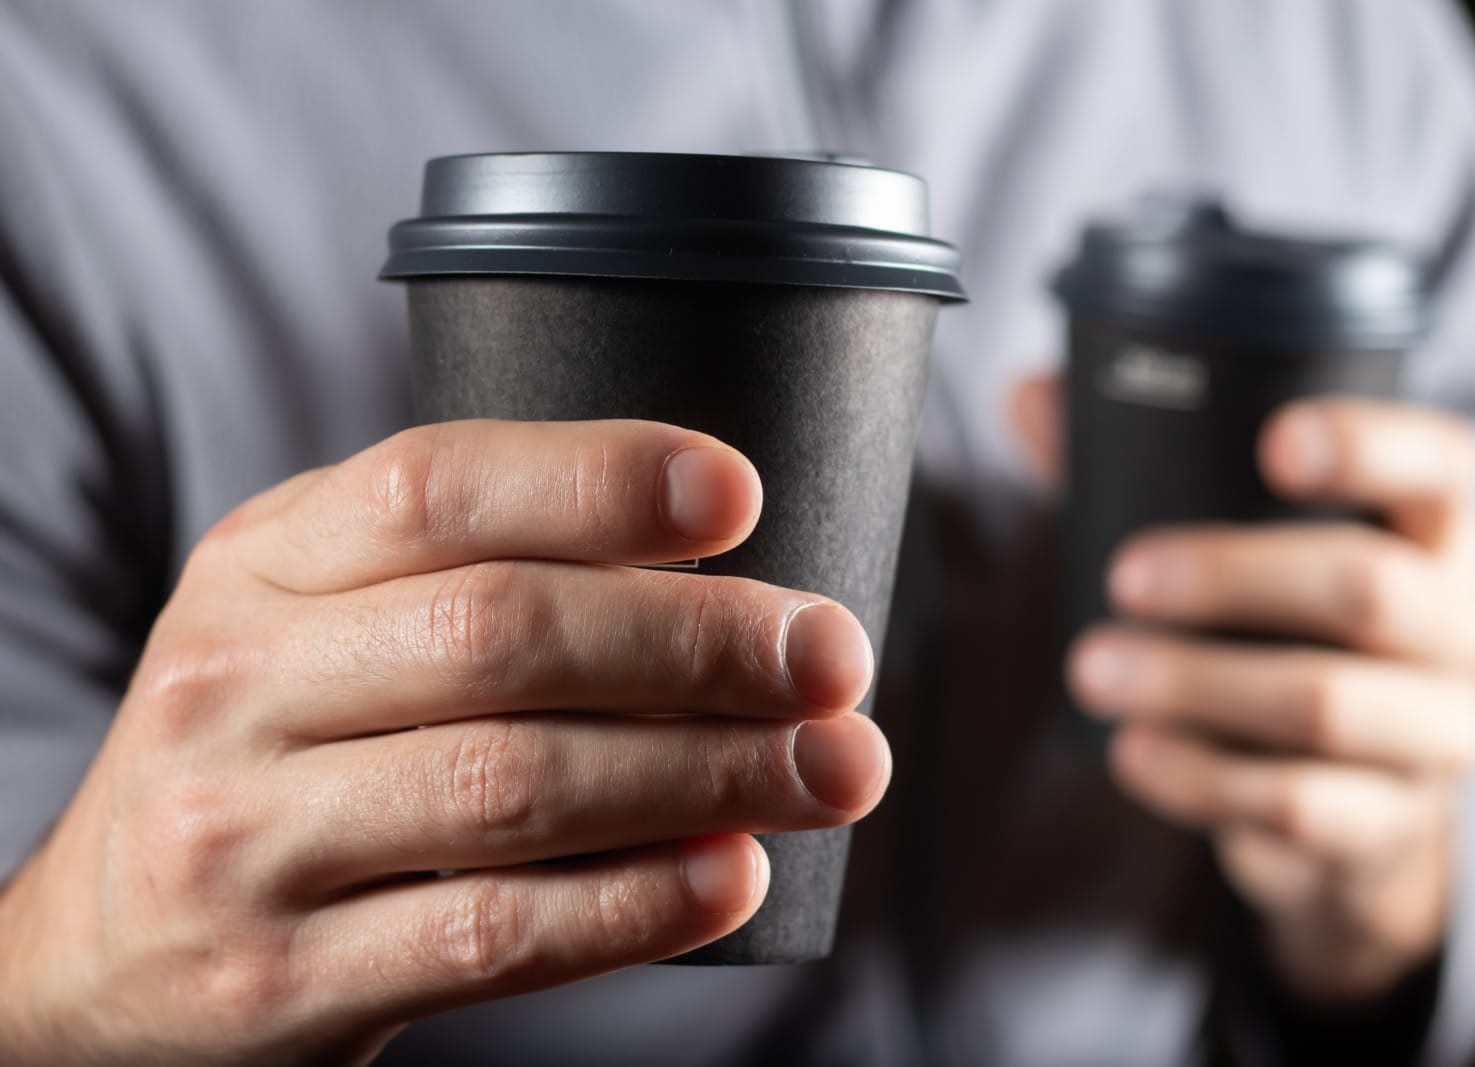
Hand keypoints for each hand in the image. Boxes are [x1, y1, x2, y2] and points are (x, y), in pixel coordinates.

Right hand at [0, 419, 889, 1064]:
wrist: (98, 953)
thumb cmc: (270, 749)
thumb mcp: (316, 621)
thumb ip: (464, 573)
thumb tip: (714, 564)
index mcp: (261, 563)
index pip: (433, 486)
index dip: (599, 480)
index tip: (741, 492)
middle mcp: (237, 683)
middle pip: (502, 635)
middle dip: (698, 642)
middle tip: (835, 656)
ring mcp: (247, 838)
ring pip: (514, 786)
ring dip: (706, 775)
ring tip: (835, 769)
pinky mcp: (283, 978)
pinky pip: (489, 935)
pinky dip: (634, 906)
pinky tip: (734, 878)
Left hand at [1015, 375, 1474, 1002]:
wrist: (1348, 806)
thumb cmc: (1284, 636)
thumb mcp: (1239, 545)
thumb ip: (1145, 463)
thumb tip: (1034, 399)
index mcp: (1435, 535)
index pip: (1445, 466)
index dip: (1371, 445)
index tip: (1274, 443)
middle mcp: (1462, 631)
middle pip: (1372, 587)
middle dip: (1230, 577)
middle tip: (1122, 578)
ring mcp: (1438, 736)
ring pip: (1327, 704)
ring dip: (1194, 684)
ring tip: (1093, 671)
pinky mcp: (1386, 826)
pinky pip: (1295, 803)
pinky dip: (1200, 777)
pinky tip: (1134, 752)